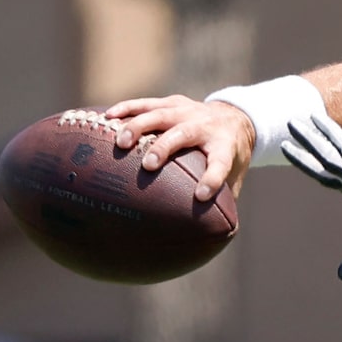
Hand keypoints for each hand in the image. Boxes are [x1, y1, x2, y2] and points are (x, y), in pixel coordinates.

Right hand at [106, 94, 254, 202]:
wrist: (235, 116)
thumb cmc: (230, 156)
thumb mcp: (234, 177)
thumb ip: (225, 203)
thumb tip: (211, 238)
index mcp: (225, 147)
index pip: (220, 164)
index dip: (211, 179)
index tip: (200, 196)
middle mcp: (205, 126)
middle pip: (183, 134)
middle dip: (164, 148)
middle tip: (147, 165)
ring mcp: (187, 111)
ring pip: (160, 115)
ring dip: (139, 127)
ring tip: (120, 143)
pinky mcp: (171, 102)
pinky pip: (146, 104)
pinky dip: (126, 109)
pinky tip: (106, 118)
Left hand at [282, 111, 341, 280]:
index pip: (331, 178)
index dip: (311, 166)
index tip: (298, 153)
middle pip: (327, 161)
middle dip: (307, 144)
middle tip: (290, 125)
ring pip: (332, 153)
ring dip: (311, 137)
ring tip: (293, 120)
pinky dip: (331, 137)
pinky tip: (318, 123)